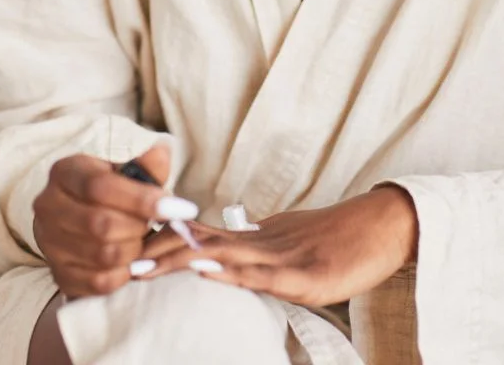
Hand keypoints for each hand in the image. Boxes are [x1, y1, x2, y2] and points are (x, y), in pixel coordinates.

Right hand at [32, 145, 174, 298]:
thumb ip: (147, 162)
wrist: (83, 211)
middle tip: (153, 223)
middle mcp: (48, 206)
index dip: (142, 199)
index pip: (100, 187)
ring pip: (102, 255)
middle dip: (138, 226)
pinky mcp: (59, 272)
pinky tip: (134, 261)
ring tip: (142, 238)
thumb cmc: (113, 186)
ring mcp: (49, 242)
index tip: (179, 208)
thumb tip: (161, 157)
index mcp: (65, 171)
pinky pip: (99, 282)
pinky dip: (124, 274)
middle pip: (101, 224)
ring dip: (134, 250)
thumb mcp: (127, 164)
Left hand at [142, 186, 418, 307]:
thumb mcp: (291, 245)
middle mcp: (263, 242)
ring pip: (223, 256)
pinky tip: (208, 270)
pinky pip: (262, 274)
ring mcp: (283, 257)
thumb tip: (225, 256)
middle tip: (121, 262)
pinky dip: (231, 272)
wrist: (382, 227)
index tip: (129, 249)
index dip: (166, 243)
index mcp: (258, 238)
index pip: (203, 238)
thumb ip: (258, 250)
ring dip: (182, 260)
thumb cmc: (339, 239)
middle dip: (161, 254)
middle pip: (203, 244)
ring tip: (146, 265)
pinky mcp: (306, 275)